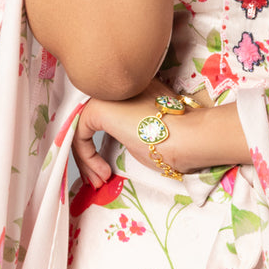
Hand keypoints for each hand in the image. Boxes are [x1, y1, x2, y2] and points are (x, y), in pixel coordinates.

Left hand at [71, 78, 245, 185]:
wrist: (189, 136)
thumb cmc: (178, 139)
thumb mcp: (150, 131)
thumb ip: (134, 128)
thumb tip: (124, 139)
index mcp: (133, 89)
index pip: (107, 116)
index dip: (102, 145)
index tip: (108, 168)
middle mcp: (118, 88)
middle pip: (91, 123)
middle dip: (90, 155)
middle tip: (98, 179)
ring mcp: (107, 94)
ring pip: (83, 129)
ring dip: (87, 160)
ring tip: (99, 180)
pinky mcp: (98, 107)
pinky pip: (80, 133)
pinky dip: (86, 156)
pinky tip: (102, 171)